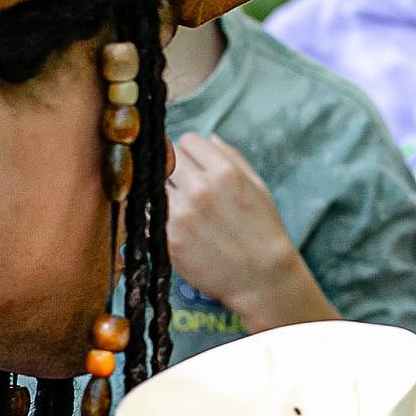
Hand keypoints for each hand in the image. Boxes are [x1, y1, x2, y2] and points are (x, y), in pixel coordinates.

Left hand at [166, 132, 332, 329]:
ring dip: (166, 191)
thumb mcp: (258, 187)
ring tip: (184, 207)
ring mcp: (181, 214)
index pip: (188, 141)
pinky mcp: (168, 238)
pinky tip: (179, 225)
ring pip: (156, 184)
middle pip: (167, 158)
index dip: (191, 152)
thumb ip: (232, 157)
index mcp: (225, 172)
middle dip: (177, 169)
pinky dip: (159, 215)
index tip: (196, 165)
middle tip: (187, 186)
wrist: (263, 278)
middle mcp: (200, 189)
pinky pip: (151, 213)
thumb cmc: (264, 231)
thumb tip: (208, 137)